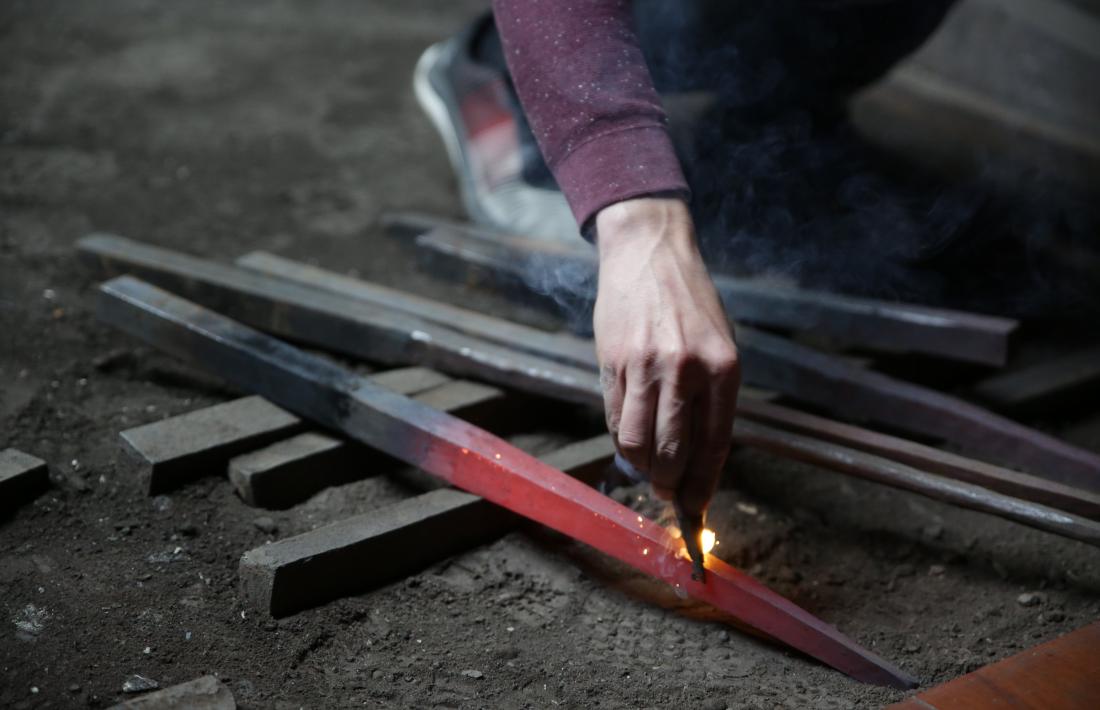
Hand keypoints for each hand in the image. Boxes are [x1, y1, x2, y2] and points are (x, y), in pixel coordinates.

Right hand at [594, 197, 739, 514]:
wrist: (649, 253)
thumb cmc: (689, 303)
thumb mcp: (719, 345)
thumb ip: (711, 399)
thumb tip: (698, 458)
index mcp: (723, 369)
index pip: (714, 445)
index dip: (703, 485)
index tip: (696, 510)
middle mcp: (686, 370)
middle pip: (673, 452)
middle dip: (670, 484)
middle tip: (668, 494)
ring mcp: (646, 366)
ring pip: (638, 443)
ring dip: (642, 468)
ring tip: (647, 470)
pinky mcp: (613, 361)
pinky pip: (615, 417)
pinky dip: (621, 439)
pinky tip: (629, 441)